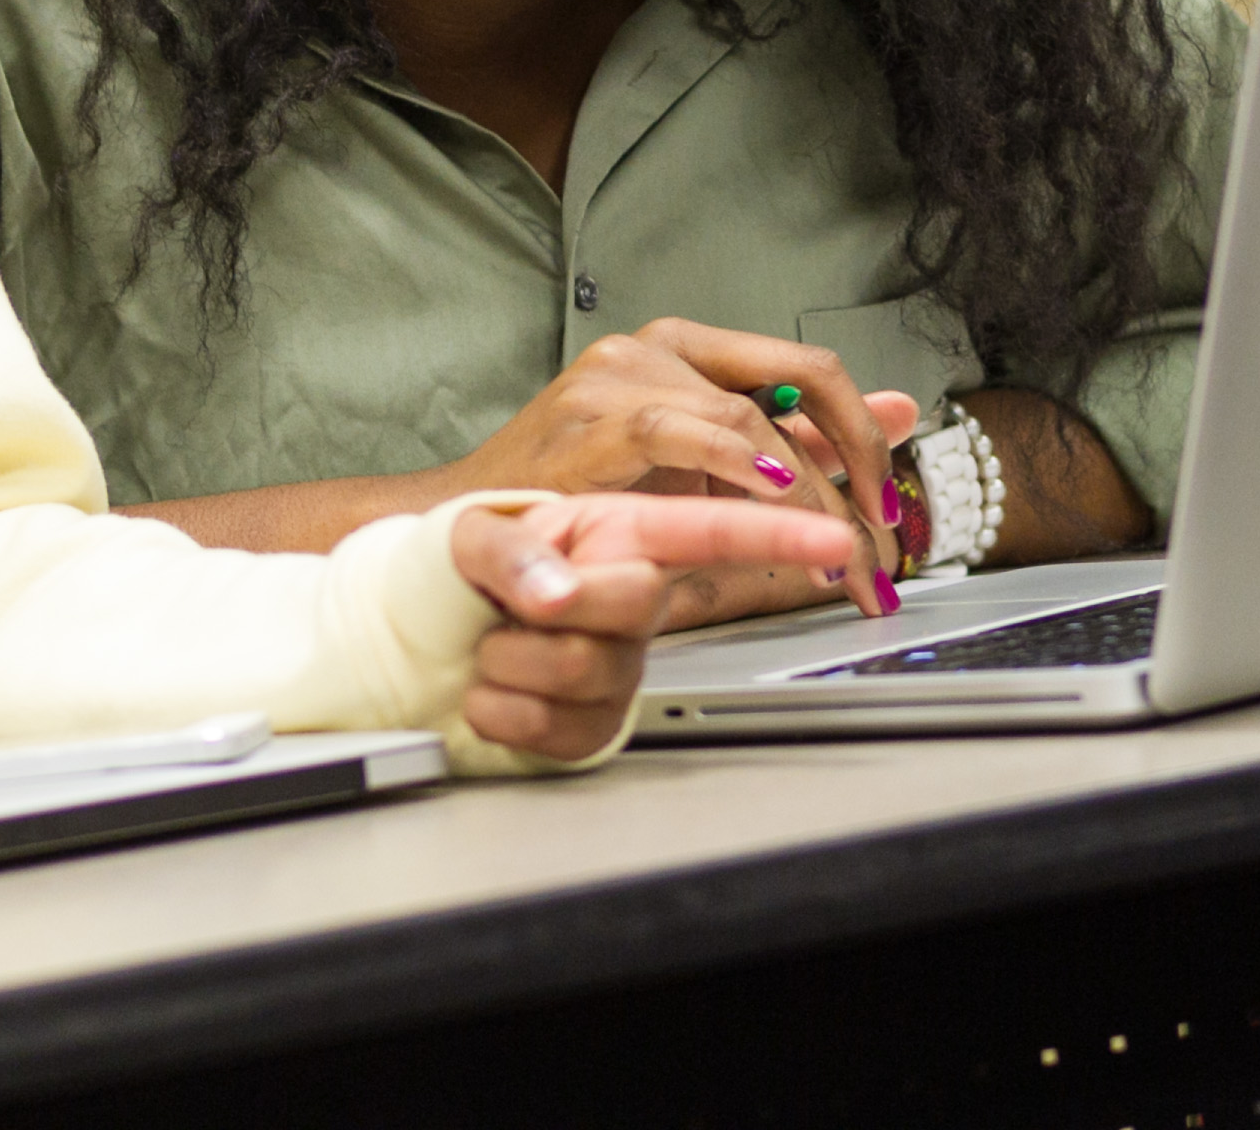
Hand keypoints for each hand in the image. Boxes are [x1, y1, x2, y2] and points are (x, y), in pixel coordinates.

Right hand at [440, 319, 916, 612]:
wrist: (473, 527)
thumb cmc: (582, 500)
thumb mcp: (706, 473)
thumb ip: (797, 442)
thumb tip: (902, 409)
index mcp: (689, 350)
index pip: (810, 369)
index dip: (865, 434)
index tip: (887, 507)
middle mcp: (658, 346)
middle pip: (799, 379)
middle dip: (856, 464)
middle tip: (877, 544)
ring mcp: (620, 373)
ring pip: (751, 416)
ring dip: (808, 494)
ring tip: (831, 556)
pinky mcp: (589, 416)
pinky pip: (682, 430)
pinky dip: (738, 466)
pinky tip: (769, 500)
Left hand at [445, 495, 859, 760]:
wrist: (419, 642)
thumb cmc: (461, 575)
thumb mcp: (471, 535)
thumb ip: (510, 549)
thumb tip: (557, 587)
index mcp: (619, 535)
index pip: (713, 528)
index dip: (782, 530)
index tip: (840, 536)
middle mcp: (632, 596)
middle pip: (637, 598)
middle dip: (559, 599)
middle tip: (506, 603)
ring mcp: (620, 665)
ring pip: (591, 671)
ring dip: (513, 659)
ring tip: (491, 645)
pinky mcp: (598, 727)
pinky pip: (562, 731)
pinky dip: (503, 710)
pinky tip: (492, 692)